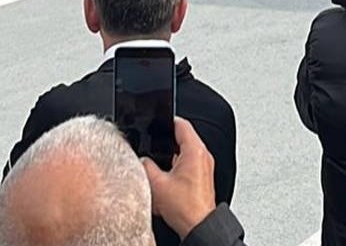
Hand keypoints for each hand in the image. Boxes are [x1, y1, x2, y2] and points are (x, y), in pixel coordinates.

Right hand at [143, 118, 214, 236]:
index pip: (181, 123)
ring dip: (170, 156)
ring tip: (158, 163)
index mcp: (195, 150)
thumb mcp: (157, 184)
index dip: (166, 120)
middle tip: (152, 143)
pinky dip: (176, 167)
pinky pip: (188, 164)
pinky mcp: (202, 178)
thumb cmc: (186, 208)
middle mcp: (203, 156)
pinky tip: (165, 178)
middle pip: (183, 137)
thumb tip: (142, 160)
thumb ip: (145, 166)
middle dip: (165, 140)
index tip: (156, 120)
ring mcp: (204, 167)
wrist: (198, 225)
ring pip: (185, 152)